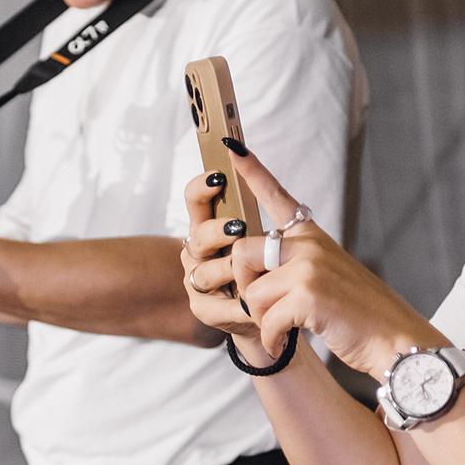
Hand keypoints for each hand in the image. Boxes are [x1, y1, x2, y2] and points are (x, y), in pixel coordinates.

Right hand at [179, 171, 264, 352]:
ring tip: (252, 271)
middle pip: (198, 235)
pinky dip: (238, 304)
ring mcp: (197, 281)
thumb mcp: (266, 230)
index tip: (219, 177)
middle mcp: (198, 251)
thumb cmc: (265, 265)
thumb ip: (260, 196)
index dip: (202, 186)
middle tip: (239, 228)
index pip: (196, 199)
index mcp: (209, 226)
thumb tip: (248, 154)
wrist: (268, 310)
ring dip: (228, 270)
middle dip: (217, 231)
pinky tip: (253, 304)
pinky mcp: (203, 309)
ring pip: (206, 271)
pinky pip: (217, 306)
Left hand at [186, 147, 437, 378]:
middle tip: (263, 309)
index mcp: (314, 237)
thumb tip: (254, 276)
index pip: (277, 196)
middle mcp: (310, 245)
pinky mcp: (308, 296)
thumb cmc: (361, 315)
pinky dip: (272, 339)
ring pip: (252, 293)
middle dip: (244, 286)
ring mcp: (309, 268)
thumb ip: (296, 265)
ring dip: (261, 320)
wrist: (395, 341)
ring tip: (282, 330)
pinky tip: (283, 344)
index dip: (252, 171)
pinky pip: (266, 320)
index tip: (232, 147)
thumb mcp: (330, 276)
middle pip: (243, 253)